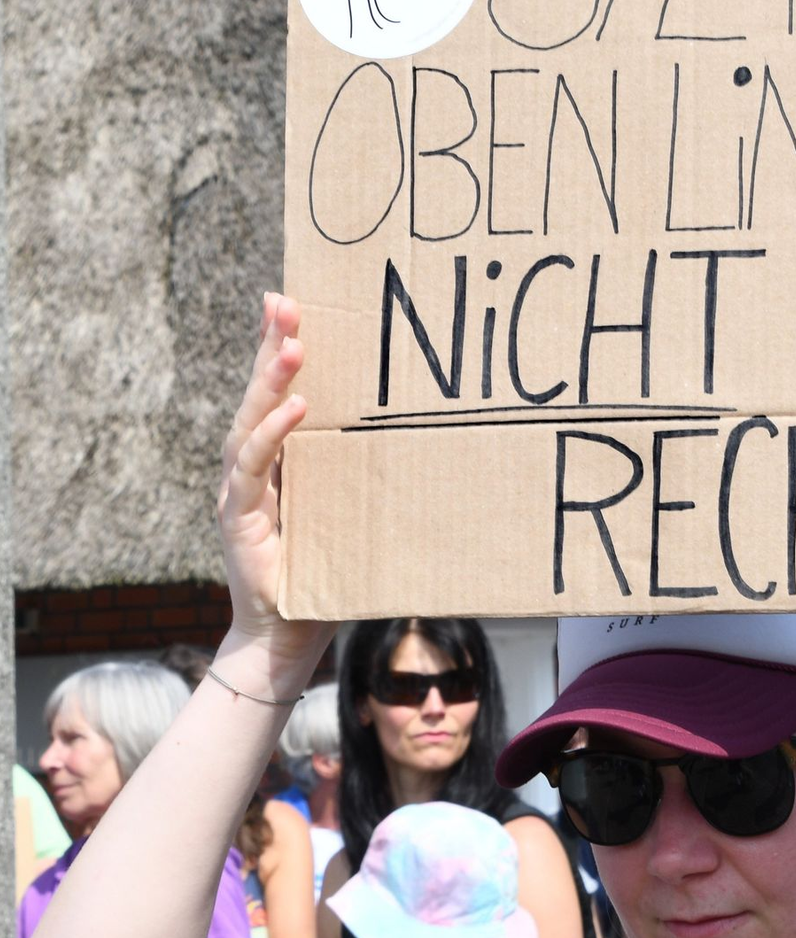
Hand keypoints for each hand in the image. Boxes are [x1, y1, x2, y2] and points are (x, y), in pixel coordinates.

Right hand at [217, 293, 331, 663]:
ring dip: (268, 381)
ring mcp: (238, 492)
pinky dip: (270, 434)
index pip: (274, 394)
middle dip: (268, 345)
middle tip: (285, 301)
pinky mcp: (237, 519)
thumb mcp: (347, 508)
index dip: (276, 347)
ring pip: (247, 423)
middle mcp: (250, 469)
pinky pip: (252, 468)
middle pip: (255, 396)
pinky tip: (297, 407)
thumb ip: (359, 473)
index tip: (290, 300)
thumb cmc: (323, 571)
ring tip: (292, 342)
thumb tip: (415, 434)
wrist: (288, 636)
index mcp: (276, 461)